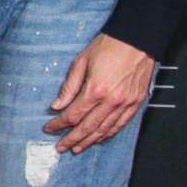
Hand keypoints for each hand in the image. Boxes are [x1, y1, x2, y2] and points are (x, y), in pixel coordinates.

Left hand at [45, 32, 155, 153]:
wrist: (137, 39)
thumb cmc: (110, 46)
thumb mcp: (81, 62)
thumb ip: (69, 86)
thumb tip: (57, 105)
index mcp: (95, 89)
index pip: (72, 114)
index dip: (59, 124)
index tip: (50, 128)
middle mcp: (111, 100)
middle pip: (87, 127)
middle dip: (72, 139)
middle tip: (61, 147)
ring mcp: (125, 103)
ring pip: (104, 130)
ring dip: (89, 141)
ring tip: (77, 147)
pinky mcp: (135, 103)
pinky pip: (120, 124)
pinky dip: (108, 134)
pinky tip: (99, 138)